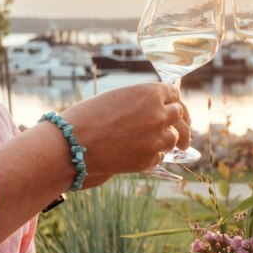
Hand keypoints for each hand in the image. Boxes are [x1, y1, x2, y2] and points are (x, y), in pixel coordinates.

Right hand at [63, 83, 190, 184]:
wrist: (73, 143)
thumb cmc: (90, 116)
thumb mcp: (119, 98)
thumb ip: (143, 99)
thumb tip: (164, 104)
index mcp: (151, 93)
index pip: (175, 94)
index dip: (174, 102)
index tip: (176, 110)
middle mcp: (159, 113)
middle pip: (180, 116)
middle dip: (180, 123)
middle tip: (180, 132)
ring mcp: (156, 138)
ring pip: (174, 139)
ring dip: (166, 141)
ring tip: (154, 143)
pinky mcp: (150, 159)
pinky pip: (160, 157)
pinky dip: (153, 156)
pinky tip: (137, 154)